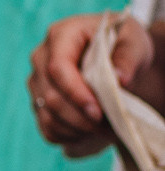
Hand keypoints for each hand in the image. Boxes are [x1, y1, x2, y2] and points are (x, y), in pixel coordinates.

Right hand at [30, 10, 164, 158]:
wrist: (115, 53)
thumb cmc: (123, 42)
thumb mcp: (134, 42)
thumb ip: (128, 58)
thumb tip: (119, 79)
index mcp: (61, 35)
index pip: (57, 68)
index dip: (75, 92)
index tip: (97, 111)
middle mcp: (41, 57)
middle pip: (50, 95)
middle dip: (78, 116)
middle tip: (107, 127)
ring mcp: (37, 81)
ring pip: (46, 114)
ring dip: (74, 129)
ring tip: (103, 132)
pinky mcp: (38, 101)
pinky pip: (46, 126)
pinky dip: (66, 135)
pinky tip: (88, 134)